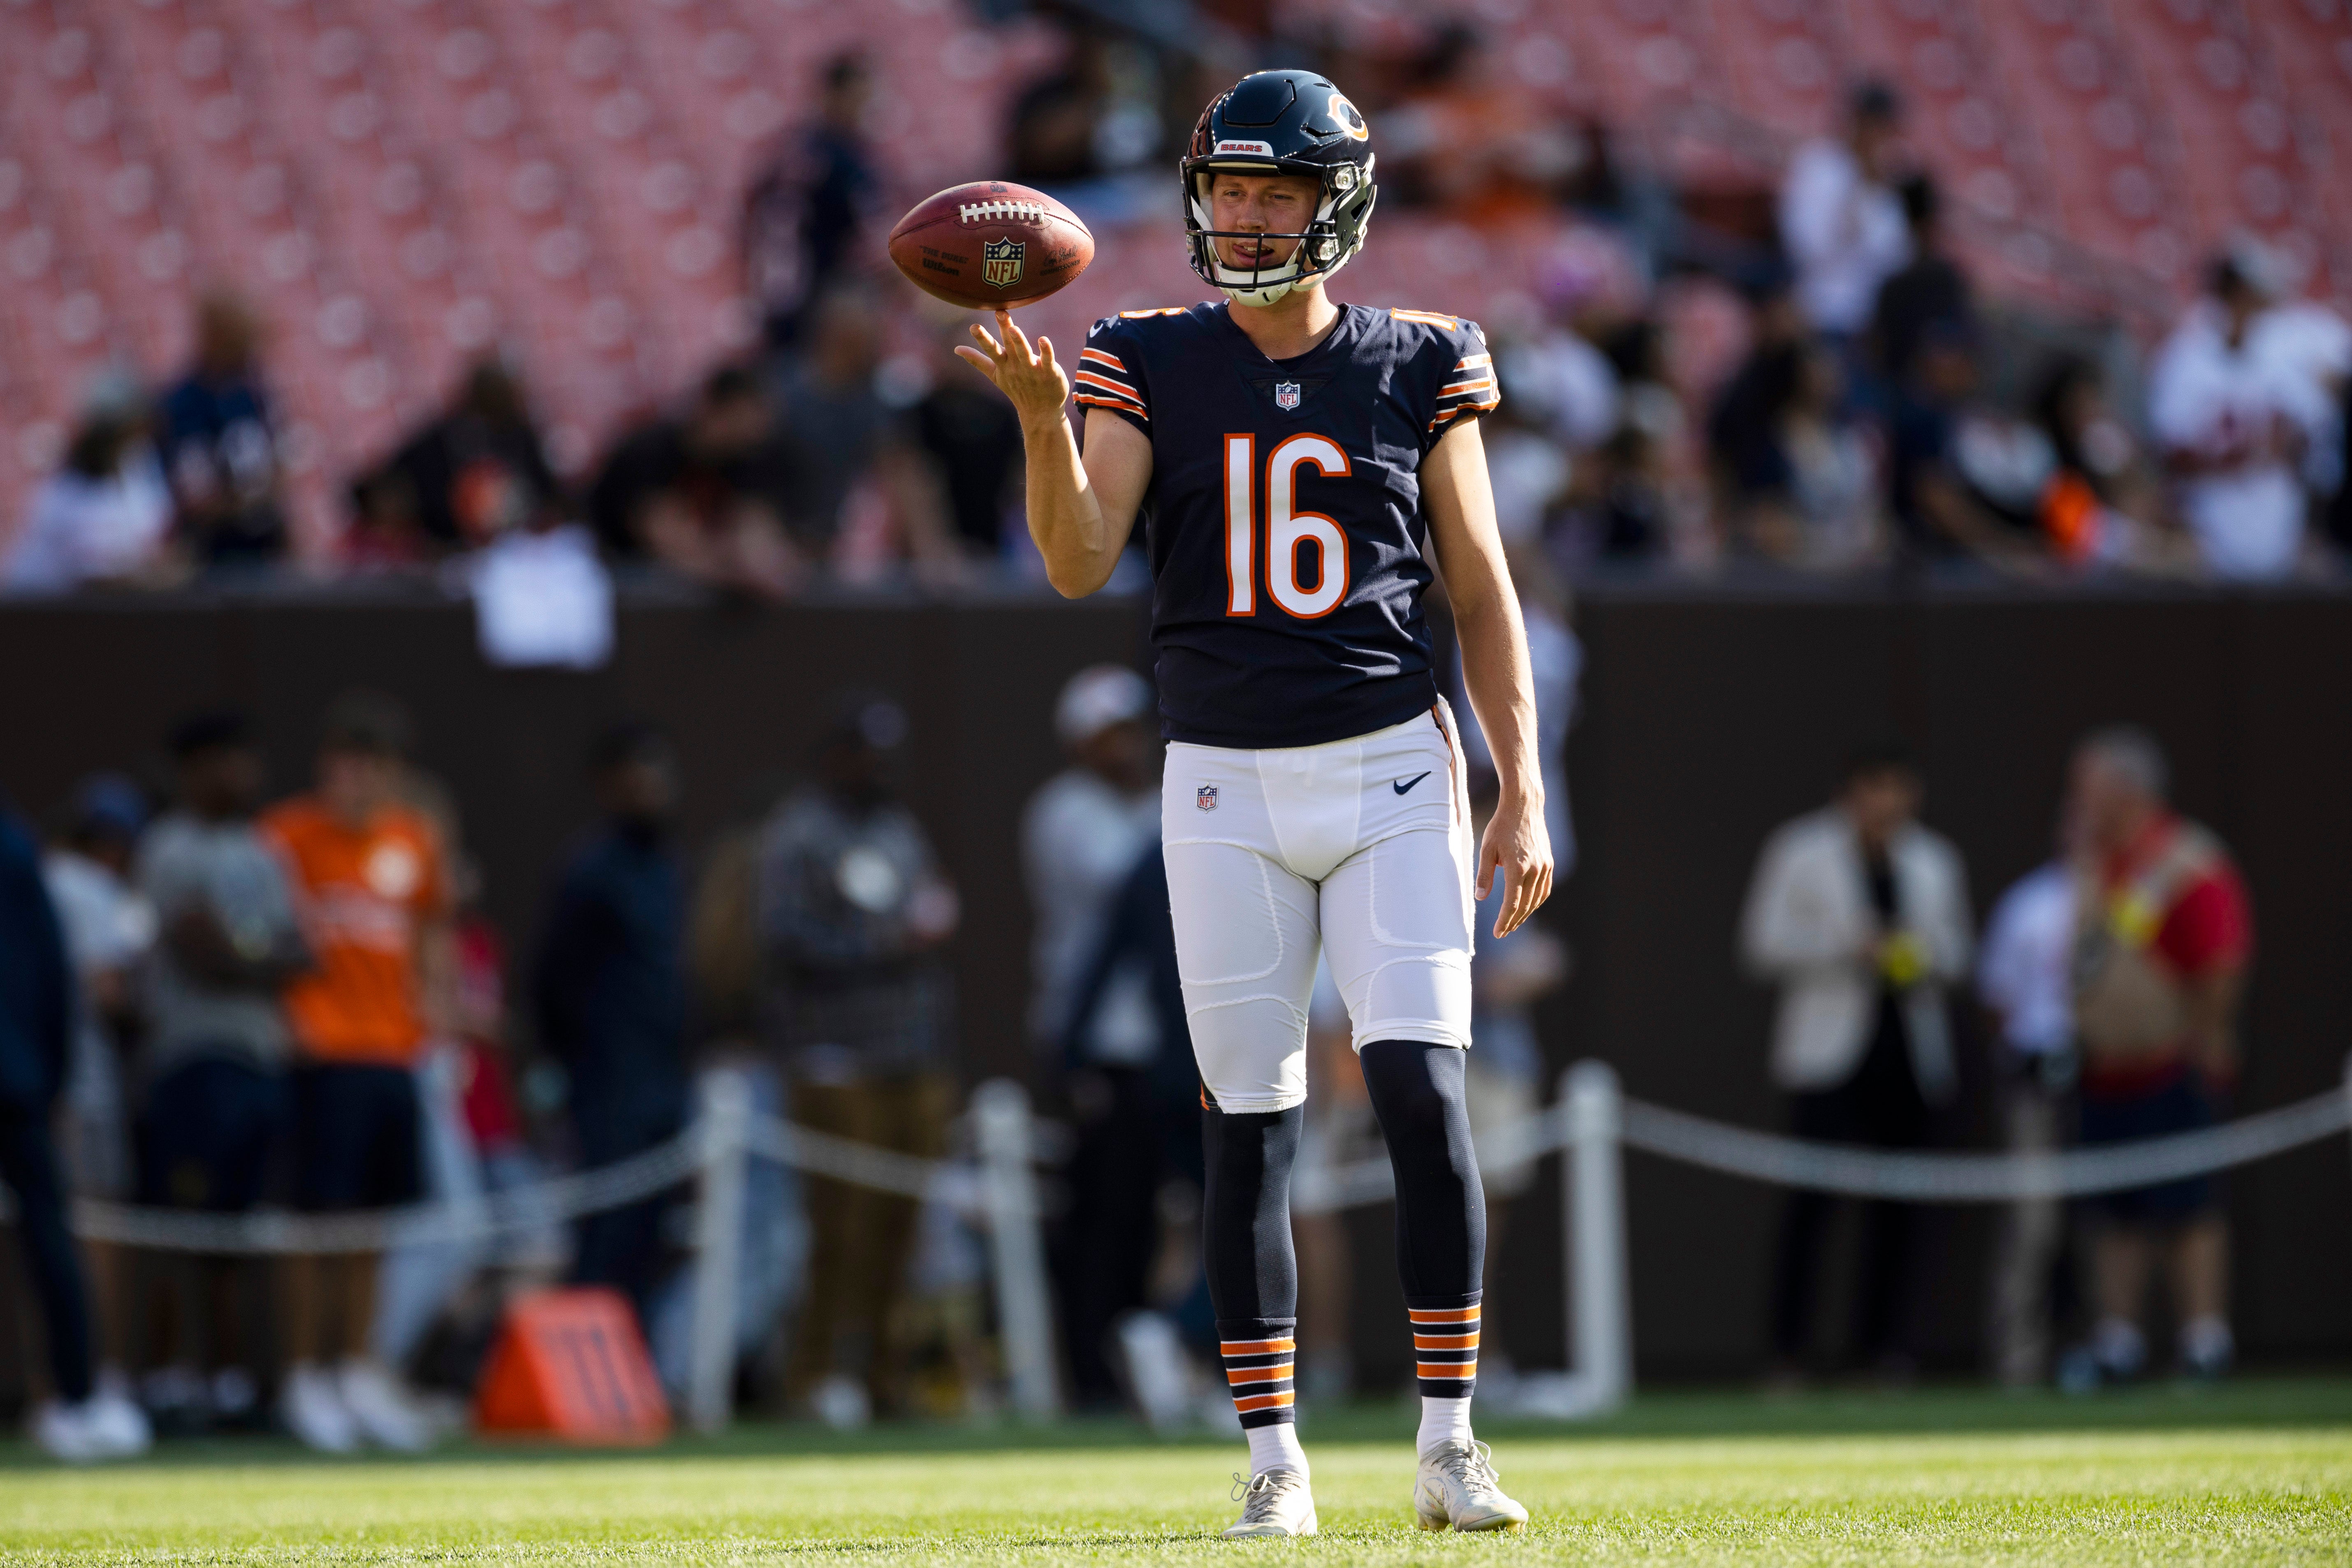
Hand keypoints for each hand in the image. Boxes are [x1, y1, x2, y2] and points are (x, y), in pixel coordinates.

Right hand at [954, 310, 1069, 429]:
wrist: (1040, 413)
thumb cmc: (1017, 389)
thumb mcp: (995, 375)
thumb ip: (977, 361)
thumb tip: (956, 349)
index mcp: (1004, 364)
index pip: (992, 349)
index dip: (983, 338)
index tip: (974, 326)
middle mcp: (1017, 366)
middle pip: (1009, 346)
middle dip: (1004, 329)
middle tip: (1000, 312)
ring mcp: (1033, 370)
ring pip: (1025, 353)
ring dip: (1020, 341)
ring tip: (1014, 328)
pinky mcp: (1050, 372)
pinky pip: (1047, 360)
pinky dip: (1046, 351)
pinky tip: (1043, 339)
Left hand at [1477, 791, 1553, 937]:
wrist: (1524, 807)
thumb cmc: (1501, 826)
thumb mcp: (1486, 849)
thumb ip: (1484, 875)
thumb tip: (1480, 898)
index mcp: (1517, 868)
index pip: (1512, 904)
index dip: (1504, 921)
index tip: (1498, 933)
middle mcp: (1534, 870)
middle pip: (1525, 906)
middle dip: (1513, 922)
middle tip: (1503, 932)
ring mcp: (1545, 867)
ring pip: (1537, 900)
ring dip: (1525, 914)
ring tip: (1513, 923)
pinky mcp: (1549, 863)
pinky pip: (1545, 889)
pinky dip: (1536, 901)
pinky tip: (1528, 906)